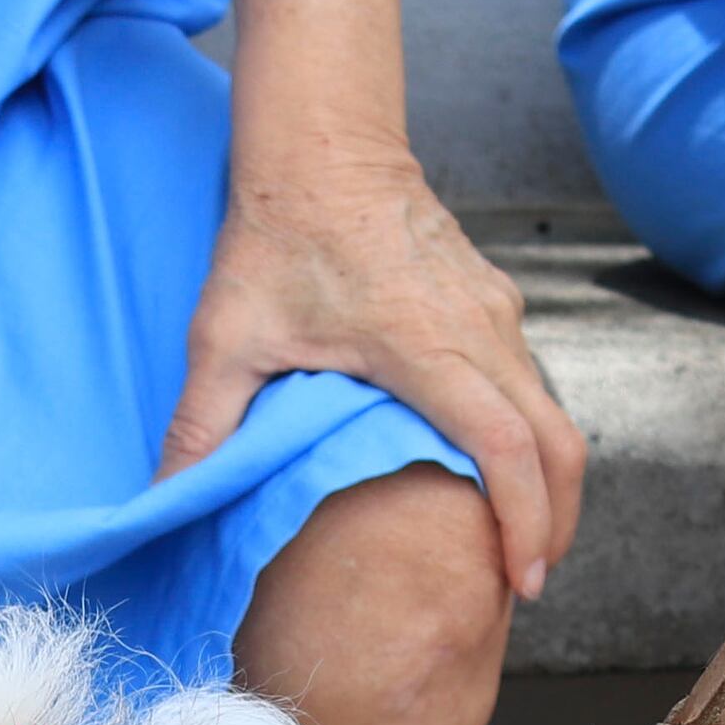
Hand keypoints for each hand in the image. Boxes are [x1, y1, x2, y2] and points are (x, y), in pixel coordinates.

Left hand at [162, 146, 584, 596]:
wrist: (321, 140)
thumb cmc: (276, 231)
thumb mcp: (225, 336)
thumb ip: (201, 426)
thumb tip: (167, 502)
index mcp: (425, 344)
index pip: (504, 445)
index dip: (524, 518)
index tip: (523, 578)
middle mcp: (479, 326)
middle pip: (557, 440)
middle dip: (557, 519)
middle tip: (529, 585)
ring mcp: (495, 310)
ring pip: (552, 411)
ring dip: (549, 480)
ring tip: (522, 544)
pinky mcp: (493, 299)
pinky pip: (531, 382)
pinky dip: (531, 438)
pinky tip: (498, 475)